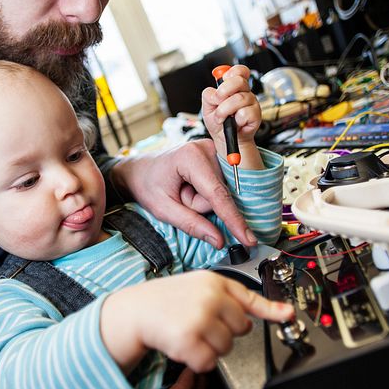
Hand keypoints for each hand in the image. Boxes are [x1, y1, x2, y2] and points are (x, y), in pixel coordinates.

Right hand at [101, 270, 294, 372]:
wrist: (135, 311)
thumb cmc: (166, 301)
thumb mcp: (198, 288)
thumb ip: (227, 300)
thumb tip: (256, 318)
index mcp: (214, 282)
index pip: (249, 298)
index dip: (272, 309)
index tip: (288, 314)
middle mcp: (210, 297)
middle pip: (241, 329)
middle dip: (224, 333)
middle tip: (202, 326)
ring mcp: (200, 317)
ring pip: (227, 348)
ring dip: (210, 348)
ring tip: (189, 333)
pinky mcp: (189, 339)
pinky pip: (209, 362)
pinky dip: (197, 361)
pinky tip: (183, 346)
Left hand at [110, 139, 256, 247]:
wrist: (140, 170)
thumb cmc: (147, 184)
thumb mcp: (163, 209)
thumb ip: (191, 224)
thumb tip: (218, 240)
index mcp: (190, 157)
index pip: (218, 195)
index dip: (234, 219)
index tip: (248, 238)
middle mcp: (206, 148)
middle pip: (220, 195)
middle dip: (200, 205)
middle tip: (180, 197)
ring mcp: (214, 150)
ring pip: (221, 192)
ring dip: (202, 200)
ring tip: (183, 191)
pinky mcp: (217, 156)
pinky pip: (221, 186)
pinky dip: (207, 193)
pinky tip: (192, 187)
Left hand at [201, 64, 260, 155]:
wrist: (225, 139)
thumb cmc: (219, 122)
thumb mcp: (207, 107)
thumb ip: (208, 95)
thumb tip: (214, 93)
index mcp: (234, 87)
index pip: (239, 71)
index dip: (232, 72)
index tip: (224, 80)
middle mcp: (245, 93)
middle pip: (239, 81)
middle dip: (224, 91)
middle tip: (218, 101)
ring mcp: (252, 103)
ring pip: (239, 98)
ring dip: (225, 110)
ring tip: (222, 117)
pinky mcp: (256, 115)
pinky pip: (245, 113)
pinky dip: (236, 120)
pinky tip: (235, 123)